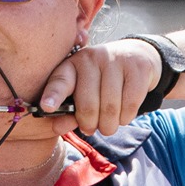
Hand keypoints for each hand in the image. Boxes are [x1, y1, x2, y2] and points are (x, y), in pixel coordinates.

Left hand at [36, 38, 163, 135]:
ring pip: (110, 107)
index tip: (47, 107)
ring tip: (109, 125)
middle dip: (90, 125)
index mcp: (72, 65)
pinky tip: (123, 116)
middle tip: (93, 129)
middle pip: (88, 104)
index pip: (60, 81)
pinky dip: (126, 117)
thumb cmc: (103, 81)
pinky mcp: (137, 67)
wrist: (137, 56)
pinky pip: (130, 103)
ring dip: (110, 125)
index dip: (53, 95)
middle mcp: (91, 58)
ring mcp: (115, 60)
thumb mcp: (83, 92)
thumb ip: (69, 111)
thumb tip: (57, 128)